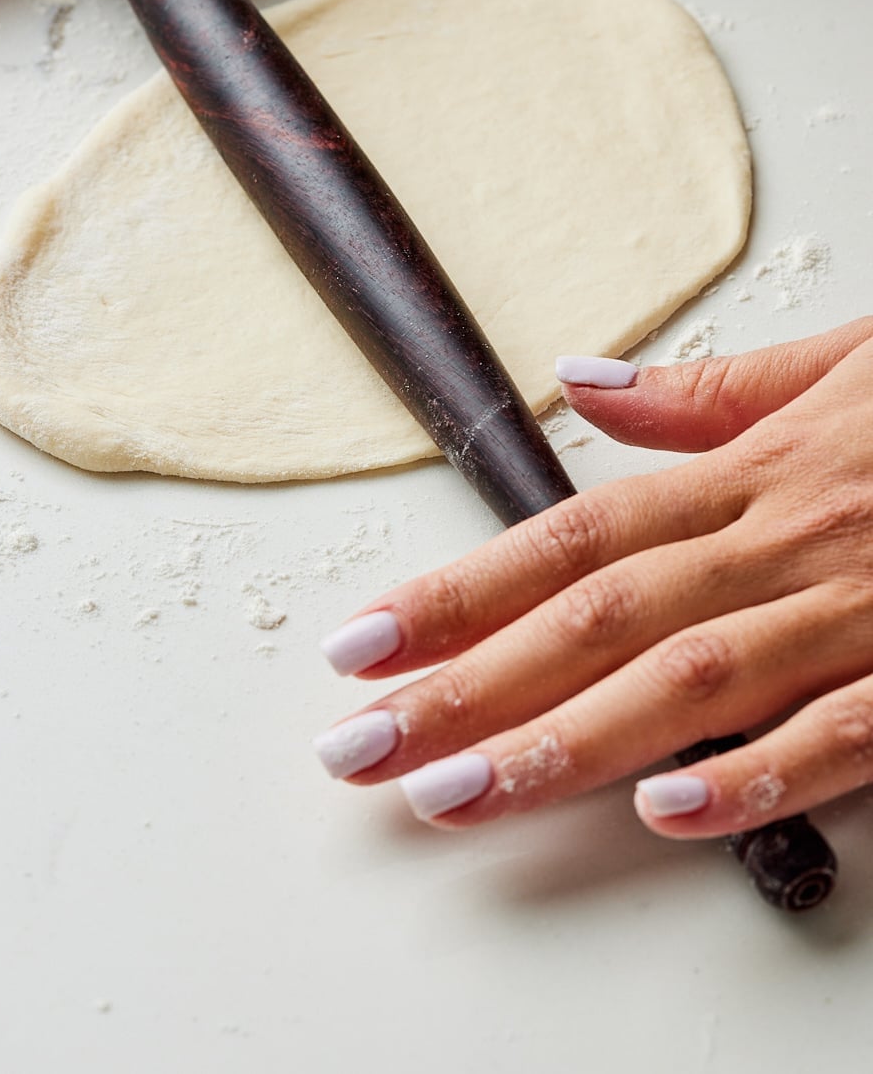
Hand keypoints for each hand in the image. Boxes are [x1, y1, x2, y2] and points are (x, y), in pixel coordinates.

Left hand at [313, 318, 872, 839]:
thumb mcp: (837, 364)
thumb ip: (707, 387)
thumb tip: (583, 378)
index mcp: (752, 474)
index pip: (571, 535)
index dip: (457, 591)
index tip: (359, 644)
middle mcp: (786, 540)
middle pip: (599, 620)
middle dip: (468, 687)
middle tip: (358, 747)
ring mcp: (859, 609)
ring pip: (693, 683)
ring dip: (566, 745)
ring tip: (454, 796)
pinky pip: (846, 732)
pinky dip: (759, 775)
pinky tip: (669, 818)